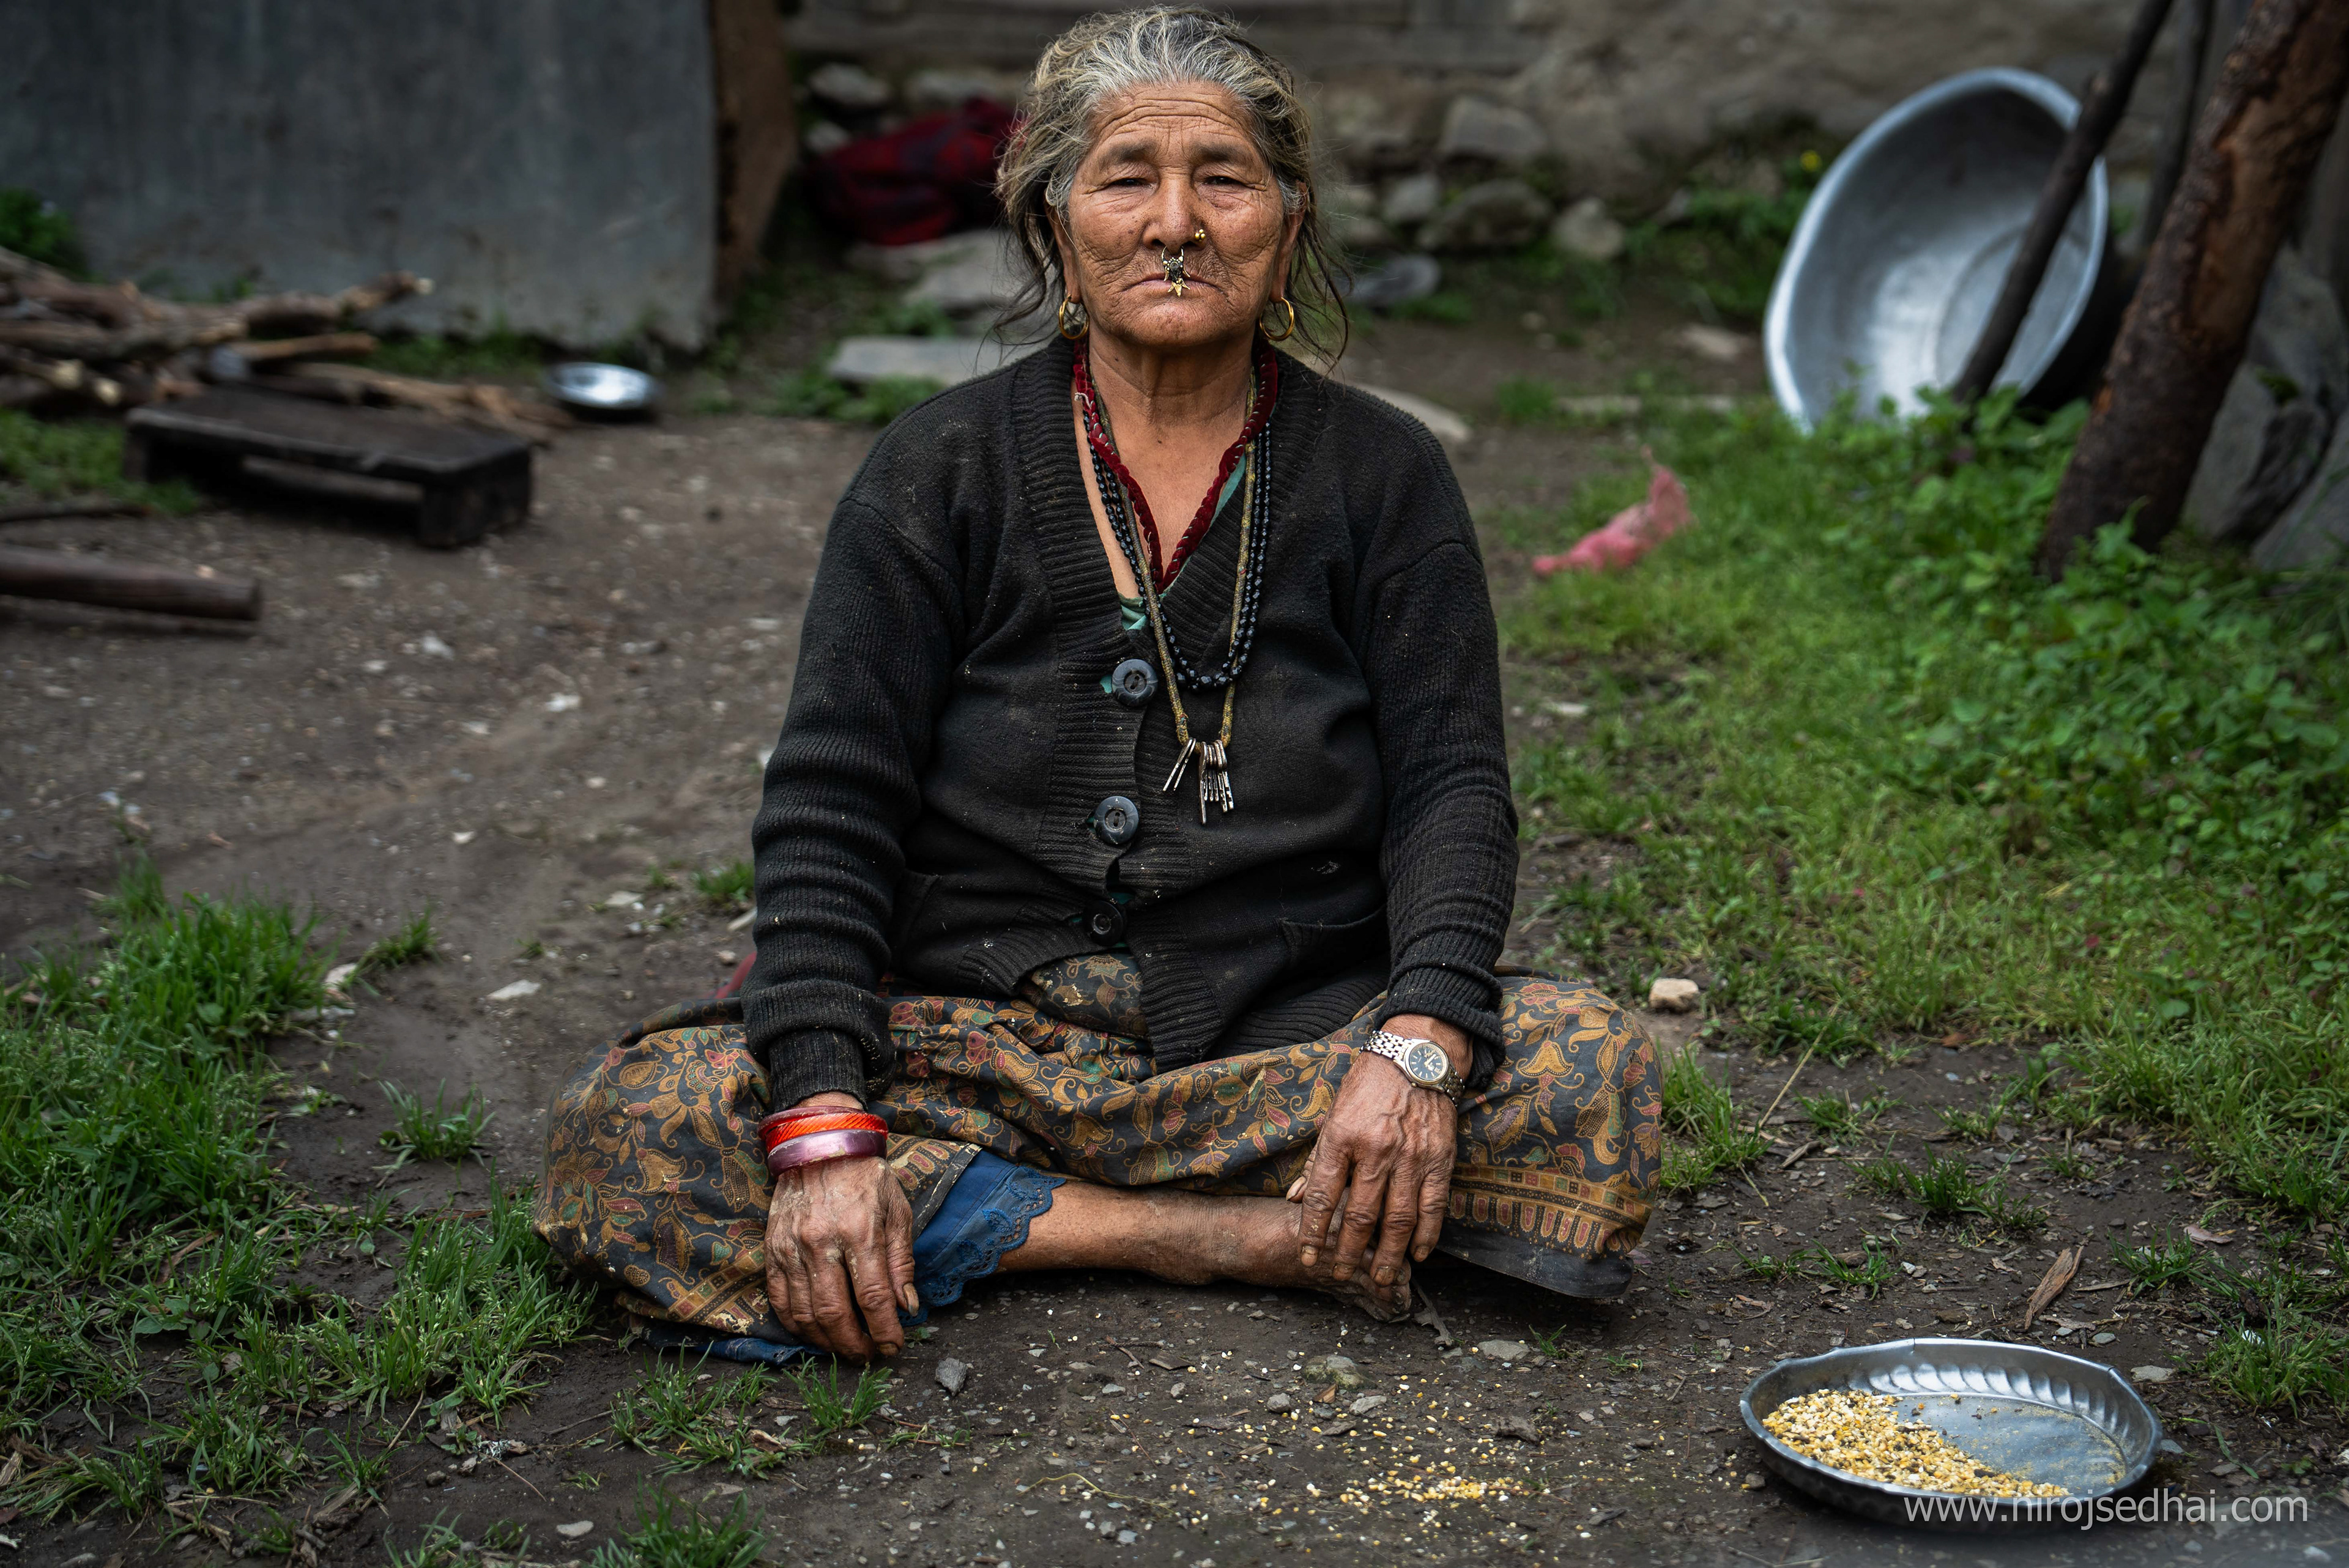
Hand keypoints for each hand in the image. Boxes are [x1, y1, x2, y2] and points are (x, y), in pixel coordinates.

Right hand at [762, 1092, 917, 1359]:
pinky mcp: (773, 1248)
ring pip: (804, 1313)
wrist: (821, 1143)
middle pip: (835, 1313)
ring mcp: (792, 1247)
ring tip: (843, 1350)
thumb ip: (901, 1262)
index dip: (885, 1331)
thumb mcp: (898, 1212)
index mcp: (860, 1232)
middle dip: (854, 1344)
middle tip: (868, 1356)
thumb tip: (906, 1307)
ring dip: (825, 1342)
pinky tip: (812, 1333)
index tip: (894, 1347)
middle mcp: (821, 1242)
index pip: (873, 1298)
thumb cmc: (866, 1177)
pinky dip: (795, 1324)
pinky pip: (778, 1298)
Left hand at [1293, 1015, 1468, 1288]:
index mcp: (1343, 1137)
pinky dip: (1427, 1235)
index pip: (1322, 1194)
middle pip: (1360, 1214)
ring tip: (1379, 1277)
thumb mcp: (1333, 1115)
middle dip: (1348, 1251)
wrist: (1417, 1055)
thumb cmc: (1368, 1086)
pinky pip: (1434, 1206)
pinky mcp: (1440, 1159)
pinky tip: (1418, 1254)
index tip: (1308, 1254)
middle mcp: (1376, 1150)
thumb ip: (1317, 1160)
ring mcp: (1412, 1157)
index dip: (1313, 1230)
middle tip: (1340, 1274)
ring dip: (1388, 1254)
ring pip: (1399, 1219)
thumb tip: (1295, 1199)